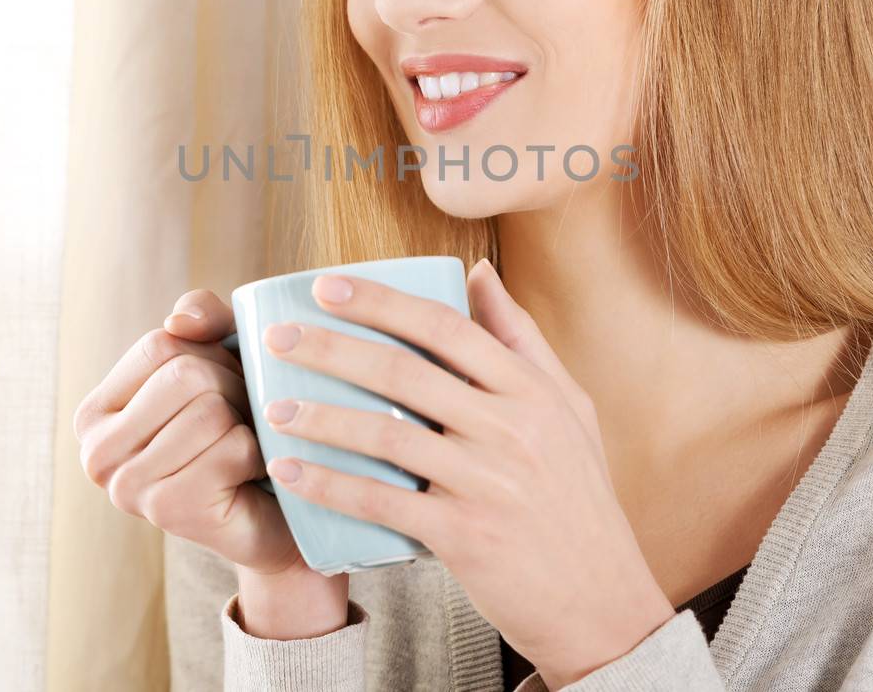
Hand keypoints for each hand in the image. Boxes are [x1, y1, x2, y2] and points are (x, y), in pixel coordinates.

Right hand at [72, 288, 323, 580]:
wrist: (280, 512)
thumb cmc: (244, 427)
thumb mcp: (225, 354)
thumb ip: (202, 317)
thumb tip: (177, 322)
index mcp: (96, 411)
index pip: (160, 344)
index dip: (211, 355)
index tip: (223, 387)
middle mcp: (96, 452)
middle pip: (184, 375)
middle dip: (233, 388)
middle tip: (242, 421)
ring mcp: (127, 487)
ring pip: (210, 411)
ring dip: (248, 423)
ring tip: (245, 447)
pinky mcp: (168, 511)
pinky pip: (232, 448)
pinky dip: (258, 454)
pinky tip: (250, 475)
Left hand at [254, 259, 675, 687]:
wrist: (600, 600)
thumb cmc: (579, 497)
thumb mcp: (570, 407)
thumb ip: (522, 339)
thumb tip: (478, 272)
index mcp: (531, 390)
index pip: (445, 326)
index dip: (380, 301)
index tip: (325, 285)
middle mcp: (511, 429)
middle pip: (404, 373)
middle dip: (330, 348)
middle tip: (277, 336)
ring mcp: (487, 483)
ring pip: (386, 436)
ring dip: (320, 417)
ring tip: (272, 407)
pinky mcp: (464, 536)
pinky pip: (383, 502)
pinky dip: (330, 485)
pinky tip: (291, 473)